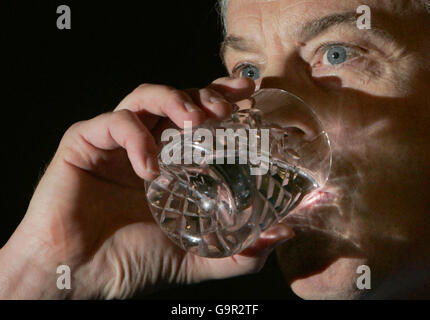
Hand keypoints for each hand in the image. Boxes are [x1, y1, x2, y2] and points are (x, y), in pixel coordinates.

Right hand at [0, 77, 293, 298]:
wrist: (80, 275)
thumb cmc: (133, 261)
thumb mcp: (195, 257)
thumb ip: (237, 252)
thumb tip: (281, 236)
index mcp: (170, 162)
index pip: (199, 117)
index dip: (223, 98)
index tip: (249, 93)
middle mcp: (145, 145)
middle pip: (176, 99)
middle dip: (203, 95)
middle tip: (224, 110)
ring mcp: (114, 143)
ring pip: (142, 97)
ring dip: (172, 100)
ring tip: (193, 121)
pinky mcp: (83, 144)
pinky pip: (112, 124)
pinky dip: (135, 138)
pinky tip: (149, 167)